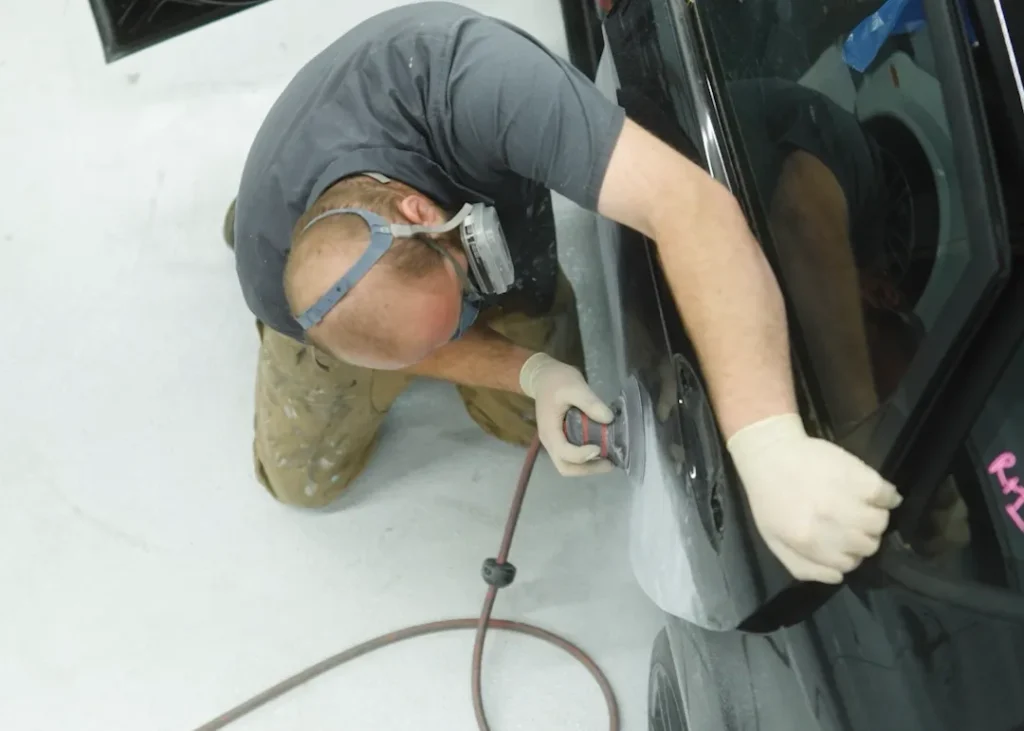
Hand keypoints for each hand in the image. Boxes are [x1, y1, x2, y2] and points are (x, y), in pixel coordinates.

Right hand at [519, 353, 615, 475]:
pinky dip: (586, 460)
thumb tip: (608, 419)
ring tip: (608, 460)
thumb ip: (590, 402)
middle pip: (566, 467)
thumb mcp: (575, 386)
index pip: (565, 453)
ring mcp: (554, 442)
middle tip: (609, 463)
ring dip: (588, 466)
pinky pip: (571, 457)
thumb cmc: (557, 380)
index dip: (583, 454)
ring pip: (568, 465)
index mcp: (550, 431)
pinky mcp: (560, 439)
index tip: (600, 447)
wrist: (543, 376)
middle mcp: (549, 441)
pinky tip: (601, 451)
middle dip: (588, 469)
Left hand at [727, 413, 902, 583]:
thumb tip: (838, 576)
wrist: (770, 453)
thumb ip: (803, 566)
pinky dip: (888, 497)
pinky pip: (886, 495)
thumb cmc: (770, 498)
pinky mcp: (857, 474)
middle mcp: (828, 522)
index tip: (845, 543)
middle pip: (868, 545)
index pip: (848, 564)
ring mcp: (845, 498)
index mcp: (807, 541)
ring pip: (880, 523)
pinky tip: (876, 494)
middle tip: (854, 525)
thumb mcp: (774, 539)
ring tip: (865, 509)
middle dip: (863, 538)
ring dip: (876, 518)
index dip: (849, 555)